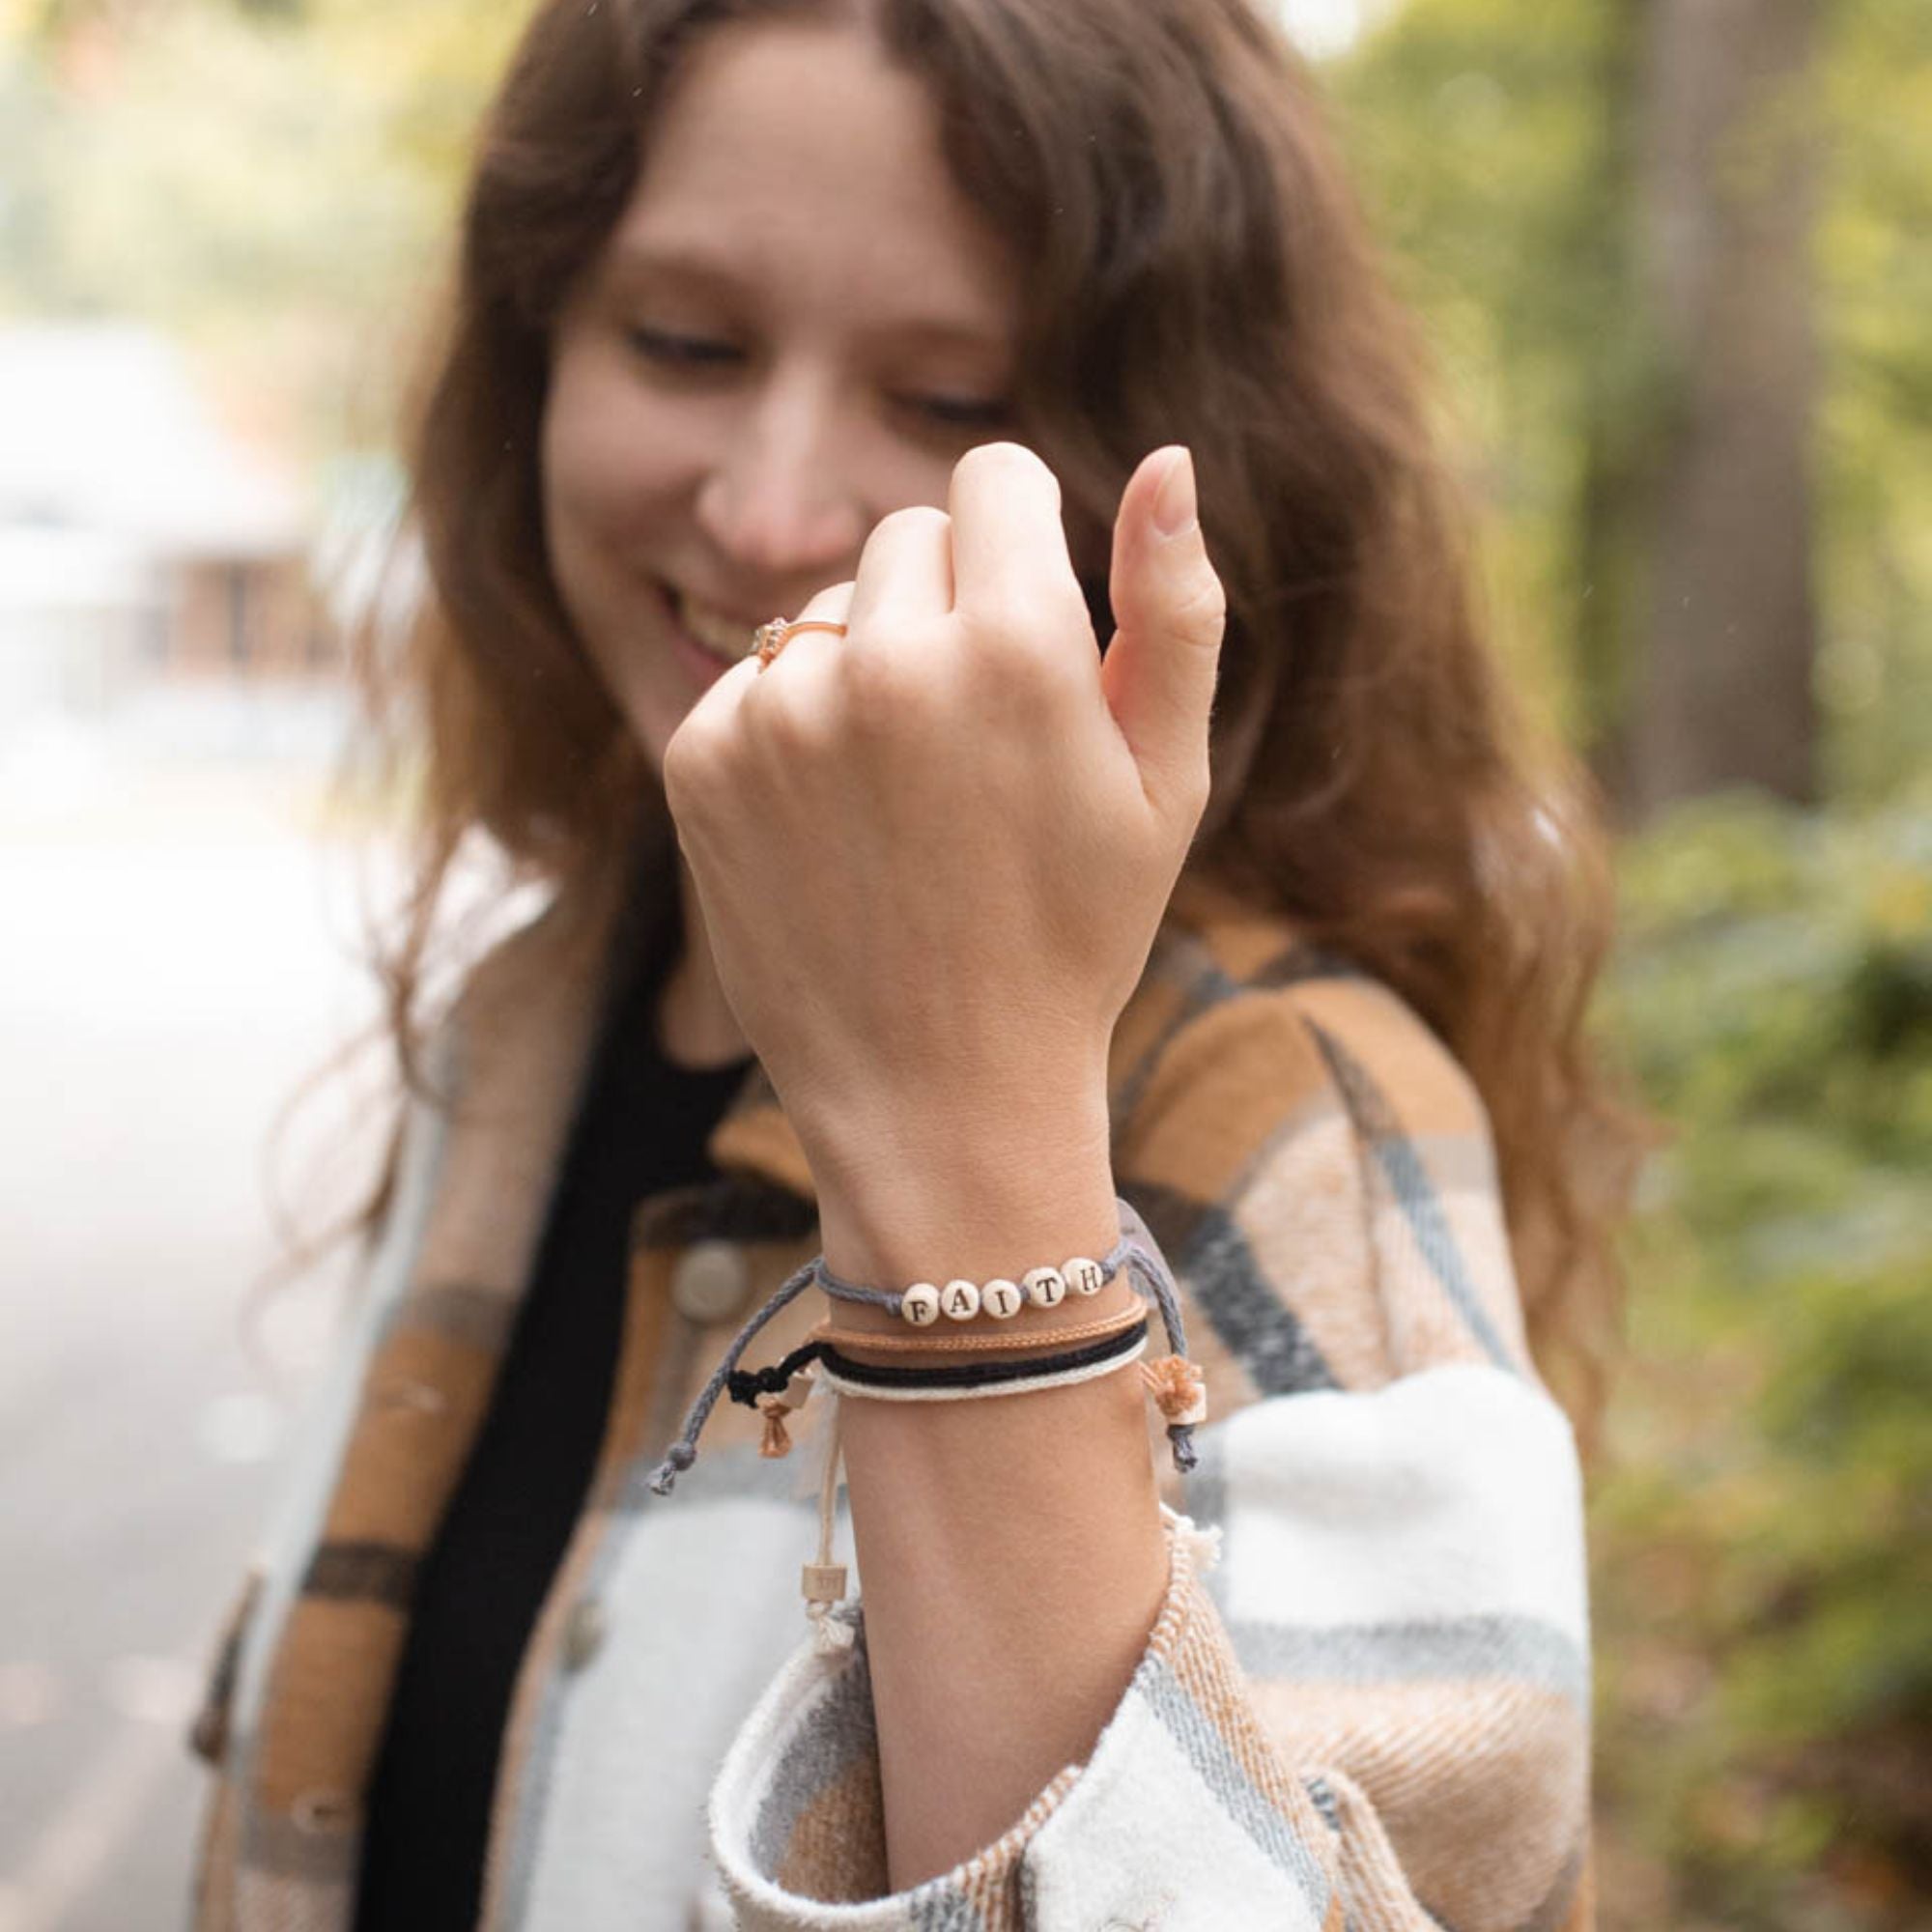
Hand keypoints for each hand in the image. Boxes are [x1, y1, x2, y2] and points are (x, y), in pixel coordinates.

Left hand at [660, 441, 1225, 1182]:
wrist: (938, 1099)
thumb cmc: (1072, 940)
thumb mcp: (1165, 785)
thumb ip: (1176, 611)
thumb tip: (1168, 456)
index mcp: (1016, 646)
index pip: (995, 475)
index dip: (1025, 544)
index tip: (1029, 625)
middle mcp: (884, 658)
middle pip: (912, 533)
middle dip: (951, 605)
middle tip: (978, 742)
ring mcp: (778, 710)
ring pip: (828, 607)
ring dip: (869, 666)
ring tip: (905, 800)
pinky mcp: (699, 759)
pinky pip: (755, 679)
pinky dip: (793, 731)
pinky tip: (833, 830)